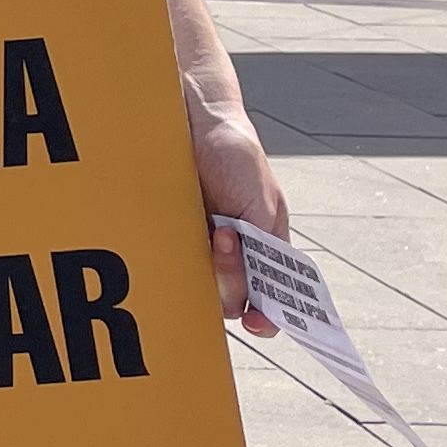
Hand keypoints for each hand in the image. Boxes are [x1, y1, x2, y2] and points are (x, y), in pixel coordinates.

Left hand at [188, 99, 287, 334]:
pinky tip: (189, 234)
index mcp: (266, 249)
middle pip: (236, 298)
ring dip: (212, 267)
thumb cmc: (238, 158)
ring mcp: (204, 249)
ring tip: (215, 231)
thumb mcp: (263, 202)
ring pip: (205, 287)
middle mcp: (237, 255)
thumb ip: (265, 243)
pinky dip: (181, 258)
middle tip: (226, 241)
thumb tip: (264, 283)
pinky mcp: (174, 238)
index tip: (258, 322)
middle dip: (234, 279)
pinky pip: (175, 265)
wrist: (196, 123)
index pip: (273, 297)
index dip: (268, 317)